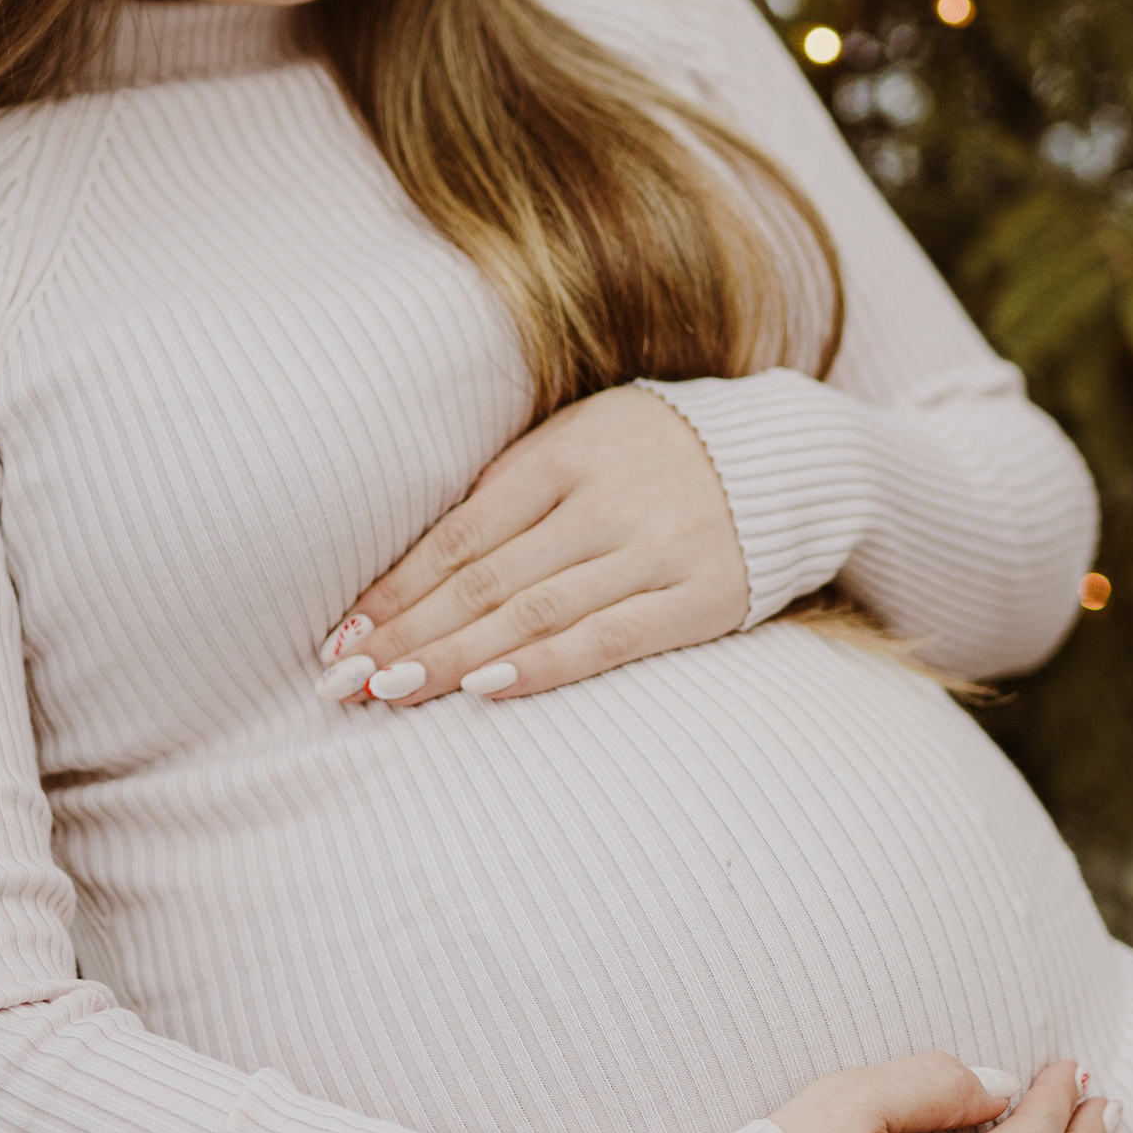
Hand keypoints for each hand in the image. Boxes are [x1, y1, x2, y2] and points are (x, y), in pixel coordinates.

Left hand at [319, 385, 747, 707]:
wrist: (790, 458)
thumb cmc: (655, 453)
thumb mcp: (582, 438)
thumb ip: (511, 487)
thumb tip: (419, 562)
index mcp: (566, 454)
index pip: (461, 533)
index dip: (397, 589)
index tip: (342, 636)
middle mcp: (607, 501)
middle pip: (487, 580)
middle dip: (408, 635)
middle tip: (342, 682)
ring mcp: (656, 551)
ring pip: (536, 614)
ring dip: (456, 658)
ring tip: (391, 694)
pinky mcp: (699, 599)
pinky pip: (609, 640)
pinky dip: (545, 665)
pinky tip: (487, 688)